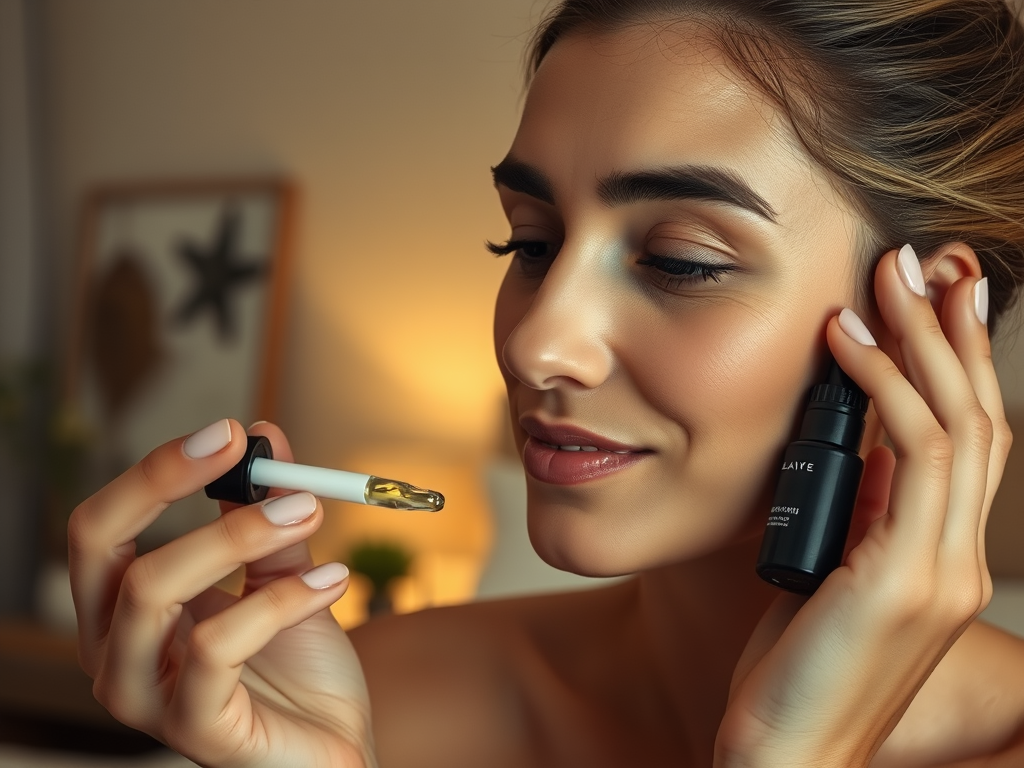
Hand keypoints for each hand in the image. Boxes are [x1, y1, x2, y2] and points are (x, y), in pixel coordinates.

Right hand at [68, 419, 375, 767]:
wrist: (333, 742)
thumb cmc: (295, 665)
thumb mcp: (281, 574)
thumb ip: (267, 514)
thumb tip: (265, 437)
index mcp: (124, 611)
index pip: (101, 528)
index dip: (155, 471)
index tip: (228, 431)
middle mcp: (116, 653)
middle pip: (105, 551)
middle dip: (166, 484)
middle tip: (247, 450)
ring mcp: (147, 698)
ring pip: (154, 591)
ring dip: (240, 534)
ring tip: (311, 509)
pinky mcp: (195, 730)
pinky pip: (218, 648)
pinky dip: (281, 599)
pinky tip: (333, 580)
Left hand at [715, 246, 1011, 766]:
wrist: (783, 755)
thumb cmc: (793, 668)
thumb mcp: (831, 574)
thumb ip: (861, 513)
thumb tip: (860, 442)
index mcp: (940, 557)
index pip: (969, 441)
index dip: (960, 363)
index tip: (933, 297)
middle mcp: (957, 561)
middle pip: (979, 419)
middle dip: (952, 332)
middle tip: (922, 261)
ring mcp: (940, 571)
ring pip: (957, 426)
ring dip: (922, 340)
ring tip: (886, 277)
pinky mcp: (905, 577)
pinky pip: (909, 457)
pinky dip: (883, 388)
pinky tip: (845, 343)